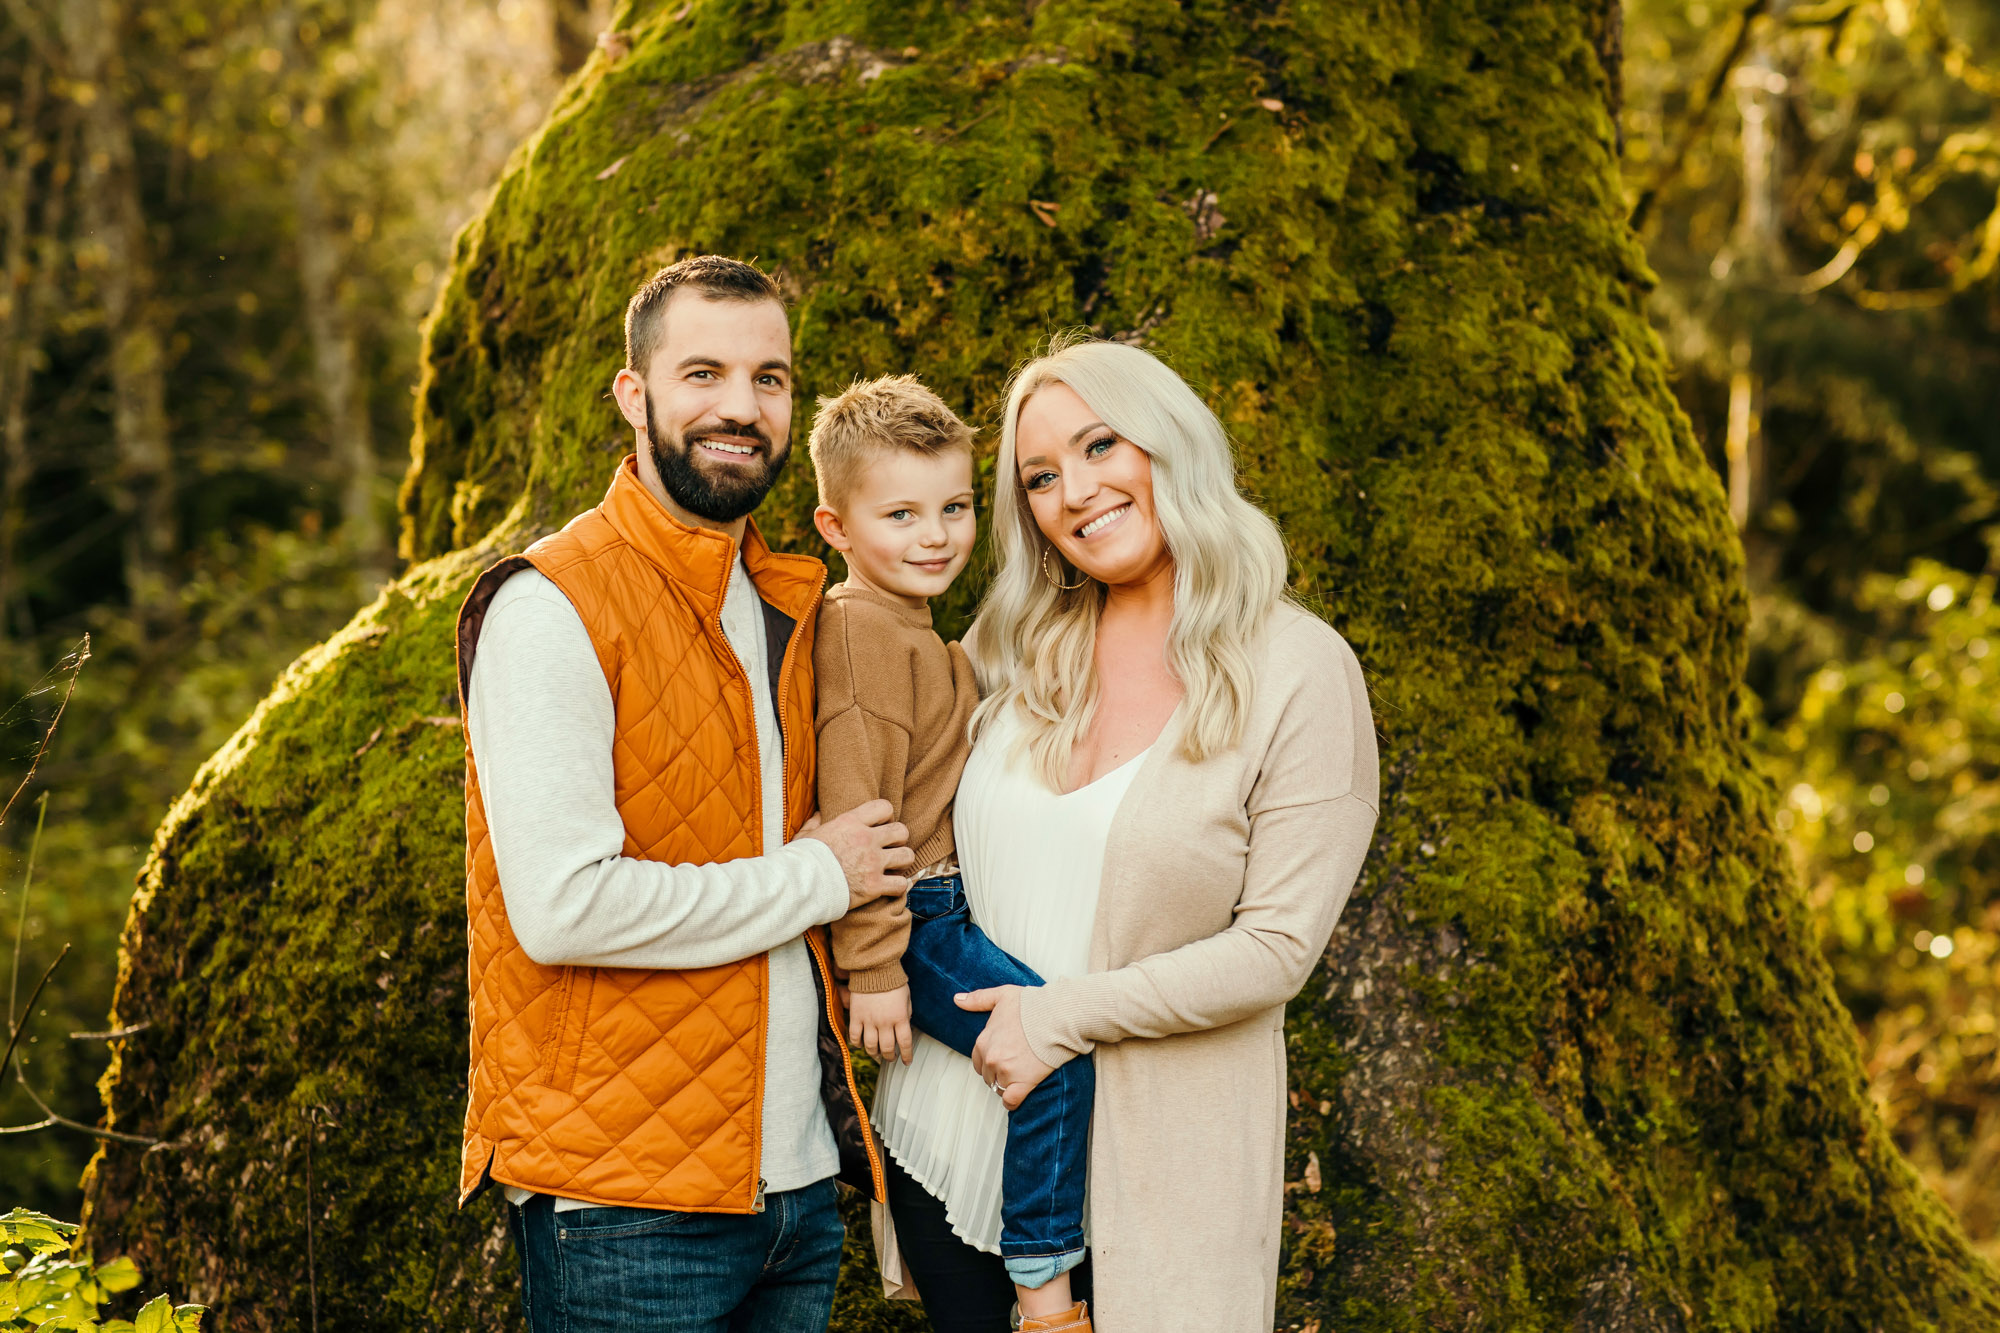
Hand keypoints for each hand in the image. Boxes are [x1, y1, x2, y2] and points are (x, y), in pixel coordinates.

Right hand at [799, 799, 912, 910]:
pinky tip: (892, 887)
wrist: (799, 886)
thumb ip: (816, 823)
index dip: (886, 816)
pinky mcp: (874, 886)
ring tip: (894, 867)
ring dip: (902, 862)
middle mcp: (866, 839)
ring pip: (907, 856)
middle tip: (890, 848)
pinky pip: (901, 884)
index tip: (880, 826)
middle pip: (901, 831)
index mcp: (850, 822)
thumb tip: (819, 814)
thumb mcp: (806, 835)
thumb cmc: (801, 860)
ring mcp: (872, 863)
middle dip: (898, 839)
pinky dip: (898, 887)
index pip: (884, 807)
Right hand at [849, 985, 914, 1064]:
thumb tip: (905, 1026)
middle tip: (891, 1059)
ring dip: (874, 1054)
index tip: (906, 1062)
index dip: (906, 1055)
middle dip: (890, 1057)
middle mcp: (885, 1022)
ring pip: (870, 1046)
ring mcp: (869, 1020)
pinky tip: (860, 1045)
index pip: (905, 1043)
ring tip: (877, 1055)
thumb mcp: (907, 998)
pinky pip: (854, 1036)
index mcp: (900, 1018)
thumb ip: (906, 1014)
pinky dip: (857, 1044)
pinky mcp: (856, 1016)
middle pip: (887, 1048)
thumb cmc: (893, 982)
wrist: (874, 969)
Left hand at [958, 985, 1054, 1110]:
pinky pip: (1010, 1101)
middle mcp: (991, 1058)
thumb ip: (978, 999)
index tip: (1002, 1057)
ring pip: (998, 1087)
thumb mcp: (1002, 995)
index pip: (977, 1060)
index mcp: (984, 1041)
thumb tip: (958, 1000)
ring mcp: (1006, 1072)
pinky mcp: (1022, 1083)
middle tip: (1014, 1065)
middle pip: (987, 1075)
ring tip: (1019, 1077)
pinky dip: (1012, 1102)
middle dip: (998, 1072)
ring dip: (1006, 1085)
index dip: (989, 1060)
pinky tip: (1017, 1097)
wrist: (1057, 1017)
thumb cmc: (1033, 1005)